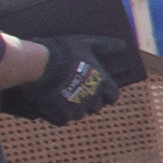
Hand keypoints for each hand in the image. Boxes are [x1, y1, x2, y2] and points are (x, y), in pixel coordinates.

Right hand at [0, 36, 148, 124]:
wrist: (39, 65)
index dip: (106, 94)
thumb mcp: (86, 43)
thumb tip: (123, 46)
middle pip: (95, 106)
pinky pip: (62, 119)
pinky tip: (49, 102)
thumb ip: (106, 46)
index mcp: (102, 83)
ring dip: (72, 107)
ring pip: (78, 113)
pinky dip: (56, 113)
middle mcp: (93, 99)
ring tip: (60, 94)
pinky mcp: (62, 117)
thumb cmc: (63, 51)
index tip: (98, 90)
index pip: (113, 96)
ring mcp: (77, 110)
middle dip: (87, 100)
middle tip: (74, 89)